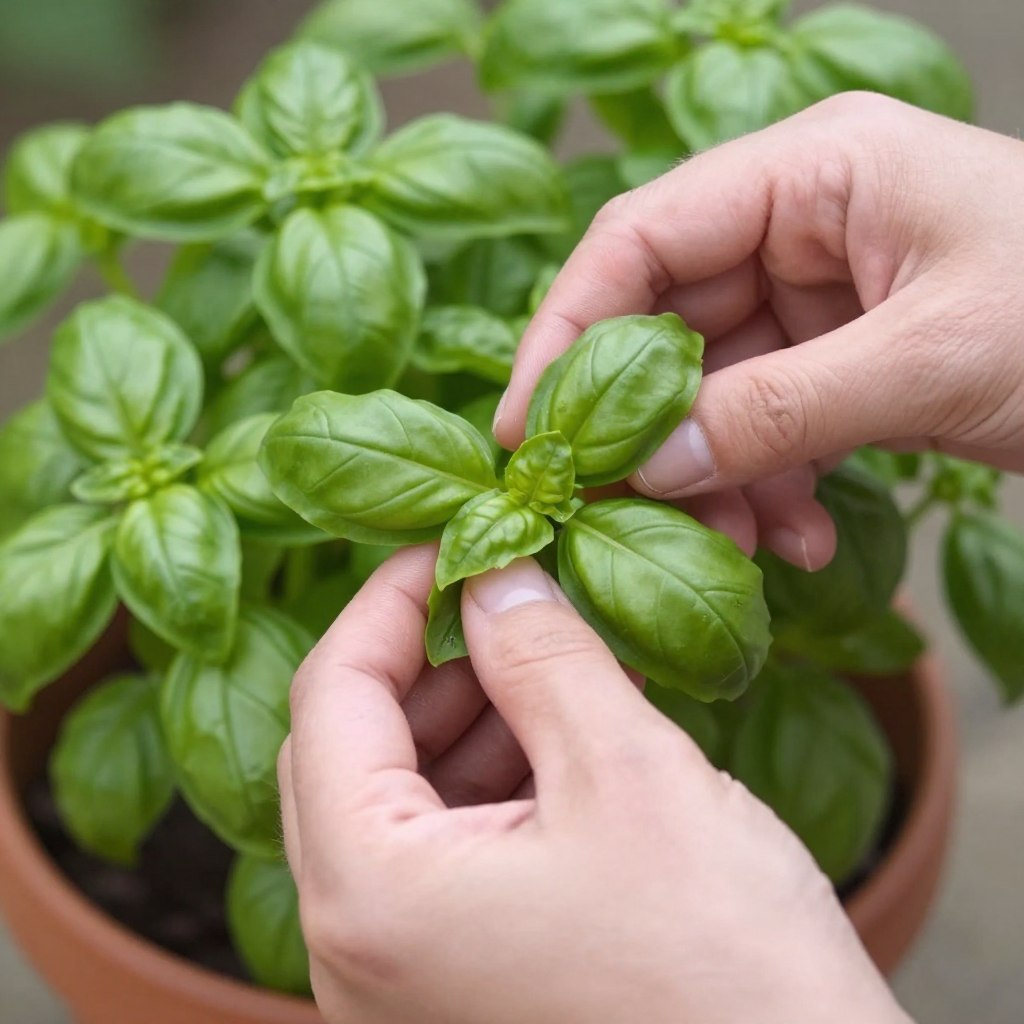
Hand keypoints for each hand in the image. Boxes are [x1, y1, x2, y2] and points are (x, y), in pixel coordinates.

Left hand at [279, 547, 909, 1023]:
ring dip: (465, 717)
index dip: (388, 600)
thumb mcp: (628, 773)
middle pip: (350, 749)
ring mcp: (398, 983)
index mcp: (373, 894)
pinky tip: (560, 739)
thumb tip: (496, 573)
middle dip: (430, 659)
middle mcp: (356, 953)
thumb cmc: (726, 974)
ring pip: (396, 802)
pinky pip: (438, 858)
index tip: (453, 547)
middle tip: (510, 602)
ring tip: (551, 662)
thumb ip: (542, 653)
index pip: (329, 695)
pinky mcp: (451, 992)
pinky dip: (488, 783)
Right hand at [497, 93, 1023, 569]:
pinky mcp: (842, 361)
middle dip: (643, 428)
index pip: (641, 239)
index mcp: (813, 173)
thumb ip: (775, 412)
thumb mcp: (930, 360)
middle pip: (665, 323)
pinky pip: (766, 425)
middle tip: (614, 511)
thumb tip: (649, 468)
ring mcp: (820, 296)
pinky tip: (795, 541)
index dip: (568, 334)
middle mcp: (802, 225)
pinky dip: (767, 489)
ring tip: (732, 548)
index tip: (529, 430)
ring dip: (710, 478)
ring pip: (711, 390)